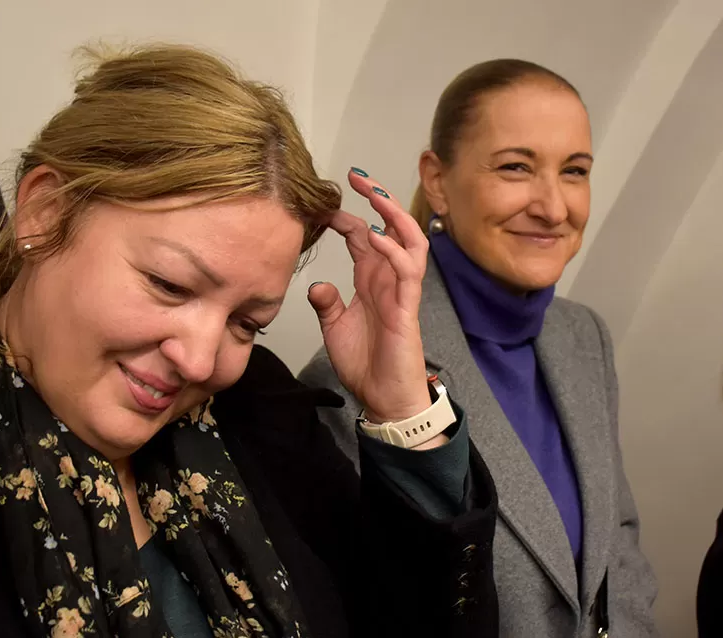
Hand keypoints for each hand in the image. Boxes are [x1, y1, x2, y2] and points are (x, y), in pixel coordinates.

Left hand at [308, 169, 431, 422]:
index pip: (361, 236)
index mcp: (370, 280)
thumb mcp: (334, 327)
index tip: (323, 202)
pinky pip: (407, 271)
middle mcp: (387, 279)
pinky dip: (393, 251)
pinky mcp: (407, 307)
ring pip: (408, 241)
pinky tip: (375, 237)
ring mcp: (400, 290)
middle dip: (377, 199)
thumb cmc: (366, 363)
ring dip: (393, 216)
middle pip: (390, 227)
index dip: (346, 215)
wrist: (384, 397)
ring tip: (374, 195)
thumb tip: (316, 284)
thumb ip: (326, 303)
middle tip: (357, 177)